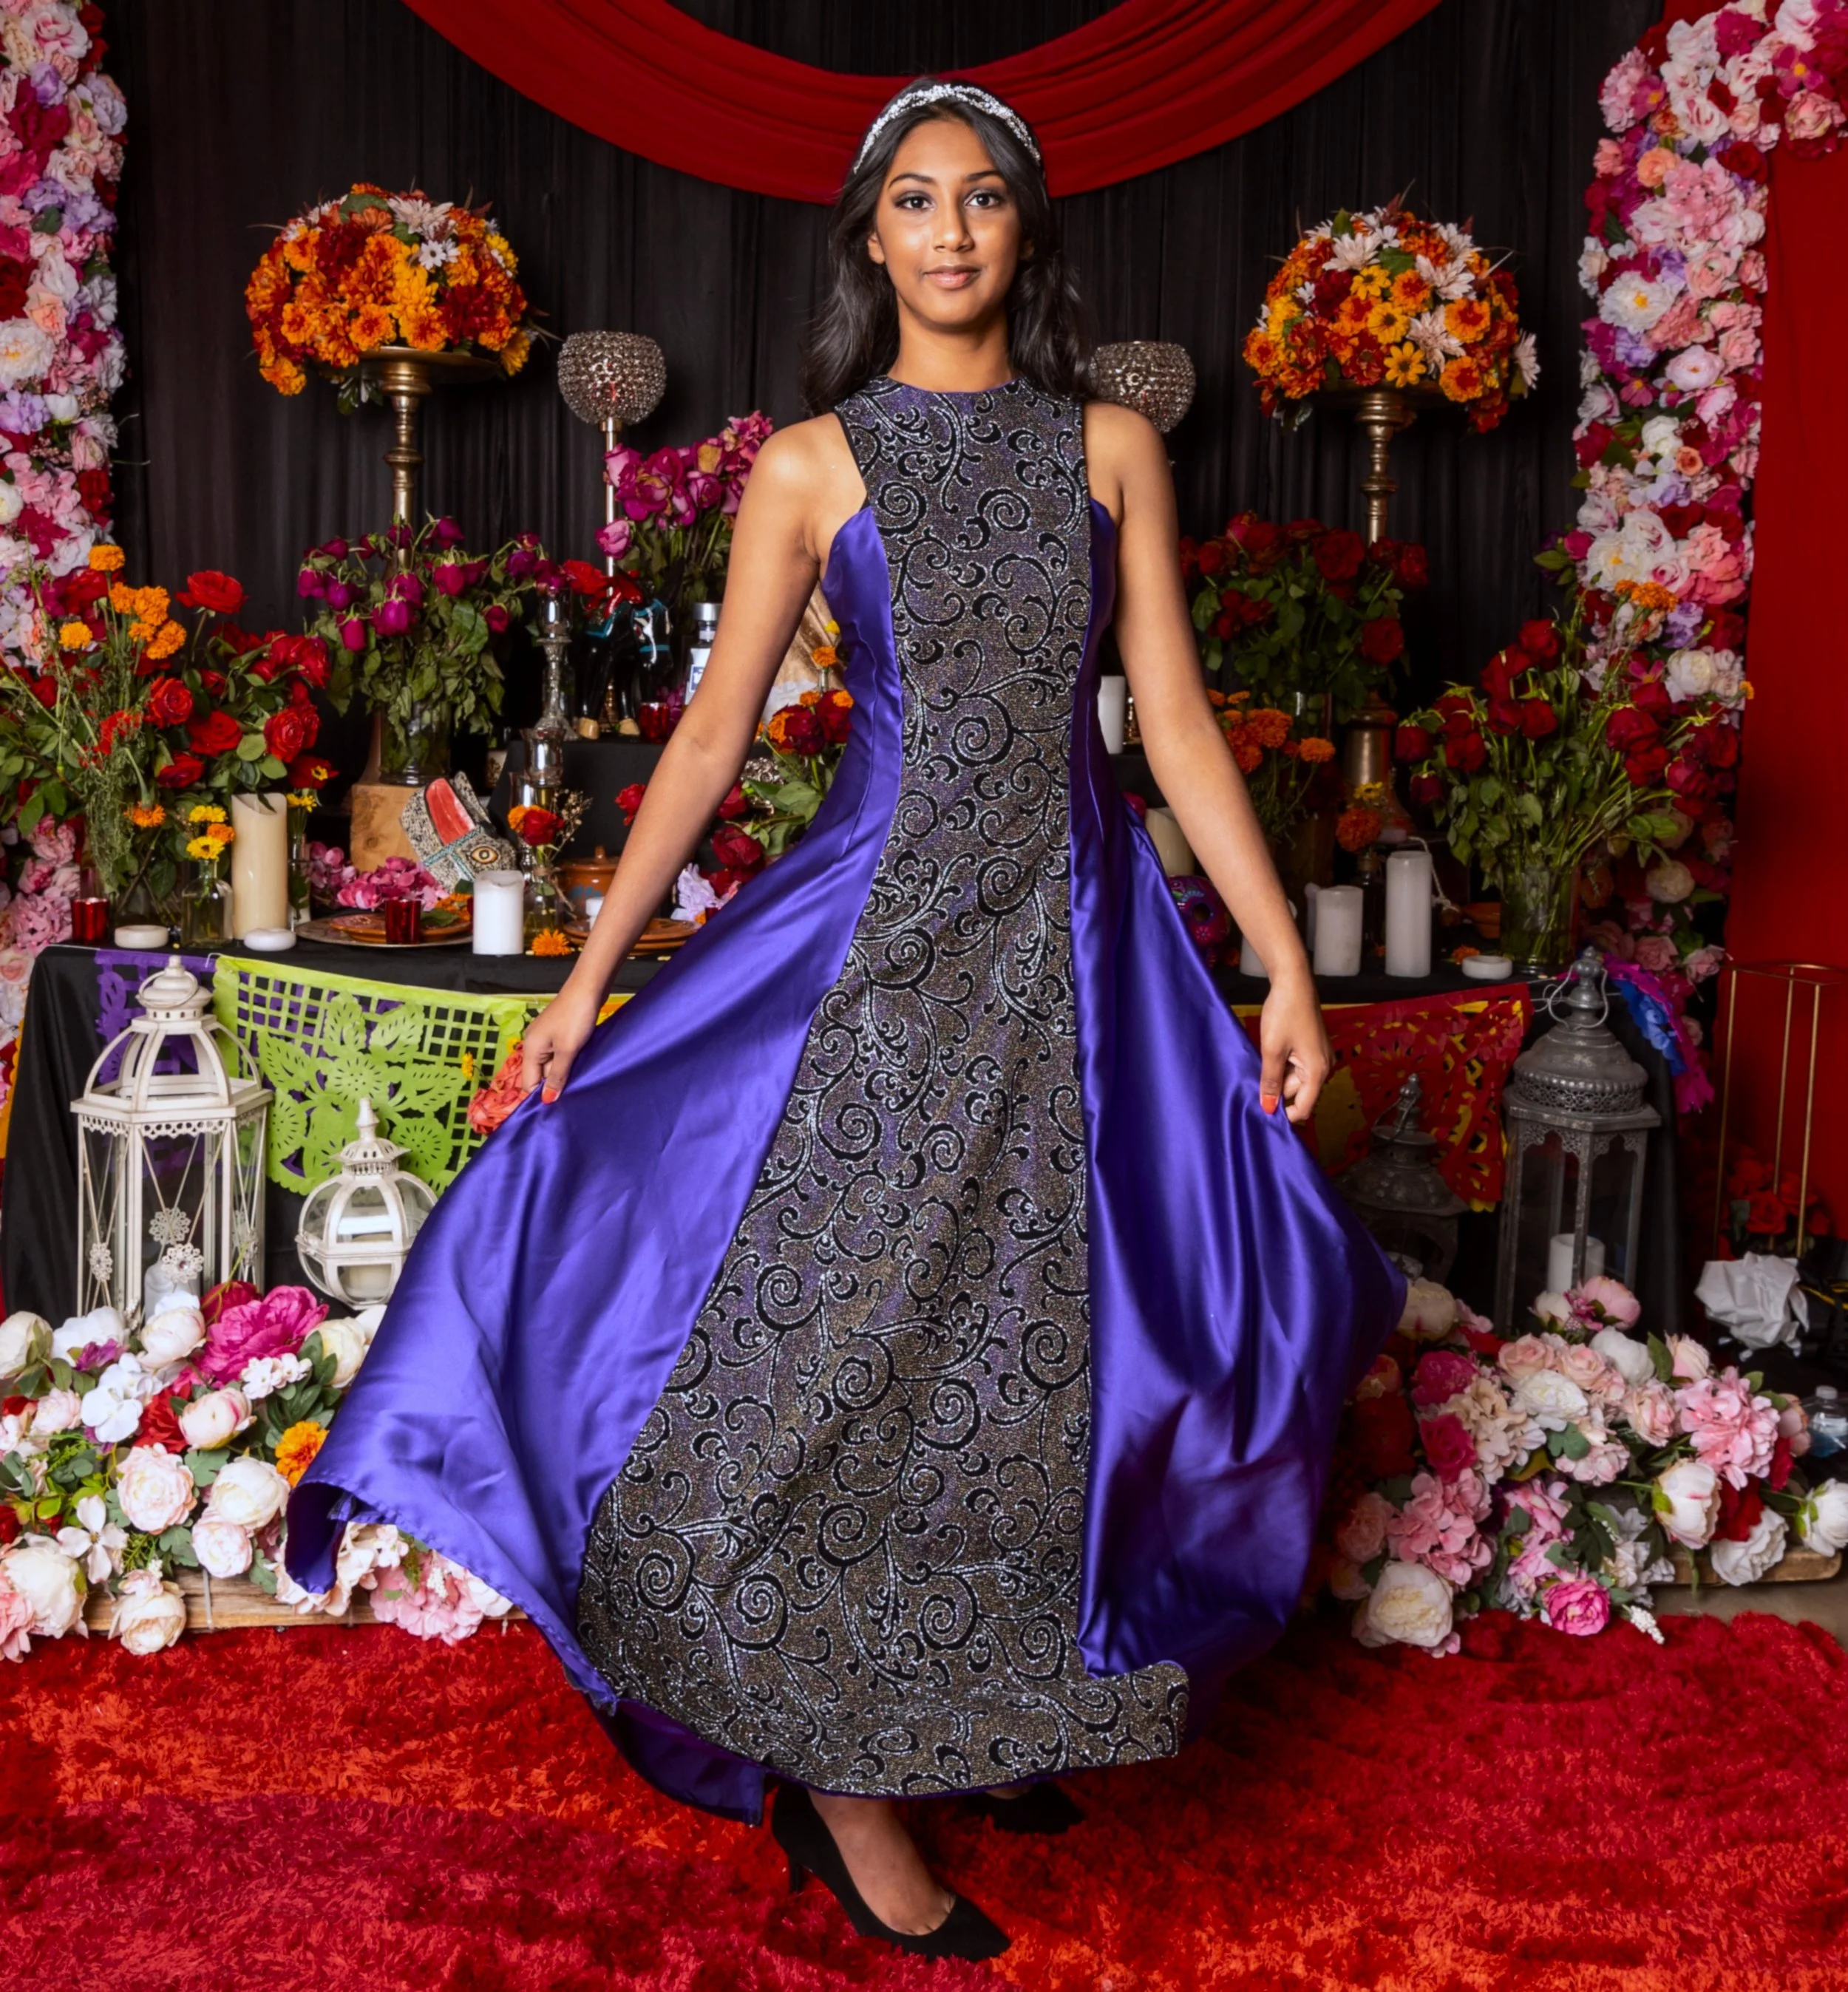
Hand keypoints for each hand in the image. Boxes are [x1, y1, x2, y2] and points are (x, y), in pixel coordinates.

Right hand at [518, 981, 602, 1103]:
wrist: (587, 988)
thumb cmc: (576, 1018)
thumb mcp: (567, 1051)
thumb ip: (557, 1076)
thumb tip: (547, 1100)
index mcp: (530, 1049)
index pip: (528, 1082)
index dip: (539, 1097)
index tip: (554, 1111)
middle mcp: (533, 1044)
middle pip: (539, 1074)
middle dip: (552, 1086)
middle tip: (570, 1100)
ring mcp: (545, 1038)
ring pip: (550, 1065)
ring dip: (562, 1074)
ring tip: (576, 1085)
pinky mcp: (557, 1033)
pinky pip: (558, 1055)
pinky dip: (566, 1063)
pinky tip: (578, 1068)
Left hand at [1257, 973, 1331, 1125]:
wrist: (1293, 981)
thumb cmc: (1285, 1013)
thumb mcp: (1272, 1050)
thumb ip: (1270, 1081)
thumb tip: (1268, 1108)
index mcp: (1318, 1071)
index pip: (1304, 1107)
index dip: (1285, 1114)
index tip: (1263, 1112)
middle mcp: (1324, 1066)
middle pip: (1299, 1093)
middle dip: (1277, 1092)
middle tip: (1255, 1082)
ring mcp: (1318, 1055)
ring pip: (1295, 1079)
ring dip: (1278, 1077)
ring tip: (1260, 1064)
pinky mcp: (1311, 1046)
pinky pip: (1296, 1066)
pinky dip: (1282, 1066)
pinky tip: (1268, 1055)